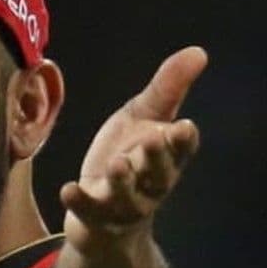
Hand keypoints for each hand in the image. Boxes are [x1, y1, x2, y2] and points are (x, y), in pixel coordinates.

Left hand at [61, 46, 206, 249]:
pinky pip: (90, 211)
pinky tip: (67, 189)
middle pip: (159, 174)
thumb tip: (199, 52)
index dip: (183, 141)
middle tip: (153, 138)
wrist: (102, 206)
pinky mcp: (97, 216)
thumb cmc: (130, 155)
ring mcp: (125, 203)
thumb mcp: (143, 117)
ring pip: (128, 196)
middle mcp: (151, 184)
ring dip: (124, 181)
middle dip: (157, 158)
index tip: (185, 127)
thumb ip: (168, 88)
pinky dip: (79, 202)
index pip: (181, 150)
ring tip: (117, 163)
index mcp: (167, 157)